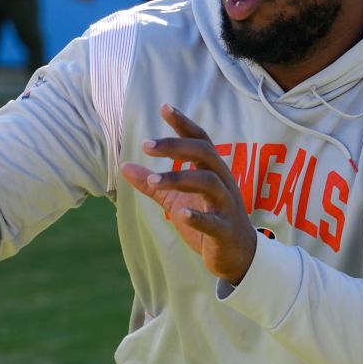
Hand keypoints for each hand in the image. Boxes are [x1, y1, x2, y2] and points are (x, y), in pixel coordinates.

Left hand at [121, 104, 256, 284]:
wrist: (238, 256)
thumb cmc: (209, 220)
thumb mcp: (176, 199)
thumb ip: (153, 184)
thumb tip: (124, 165)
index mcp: (212, 171)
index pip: (200, 140)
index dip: (183, 123)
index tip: (164, 107)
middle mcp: (223, 183)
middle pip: (205, 153)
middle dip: (176, 146)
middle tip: (145, 145)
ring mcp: (227, 205)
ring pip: (209, 182)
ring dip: (179, 178)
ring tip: (153, 181)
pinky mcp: (226, 230)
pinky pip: (214, 221)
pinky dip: (198, 217)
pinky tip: (180, 214)